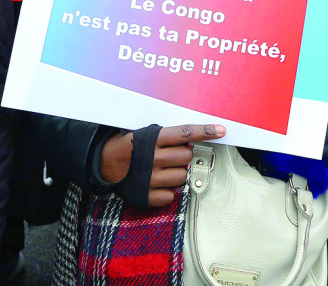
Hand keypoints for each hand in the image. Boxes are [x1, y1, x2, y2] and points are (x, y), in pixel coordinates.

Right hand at [100, 123, 225, 206]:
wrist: (105, 164)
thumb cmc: (131, 147)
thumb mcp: (145, 134)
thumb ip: (168, 136)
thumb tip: (194, 137)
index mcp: (153, 139)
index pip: (185, 133)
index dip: (205, 131)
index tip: (222, 131)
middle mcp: (153, 157)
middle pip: (187, 157)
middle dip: (183, 157)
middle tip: (169, 157)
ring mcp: (150, 177)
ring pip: (182, 177)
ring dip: (176, 174)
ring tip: (161, 170)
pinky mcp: (146, 195)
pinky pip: (170, 196)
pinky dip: (166, 191)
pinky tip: (155, 184)